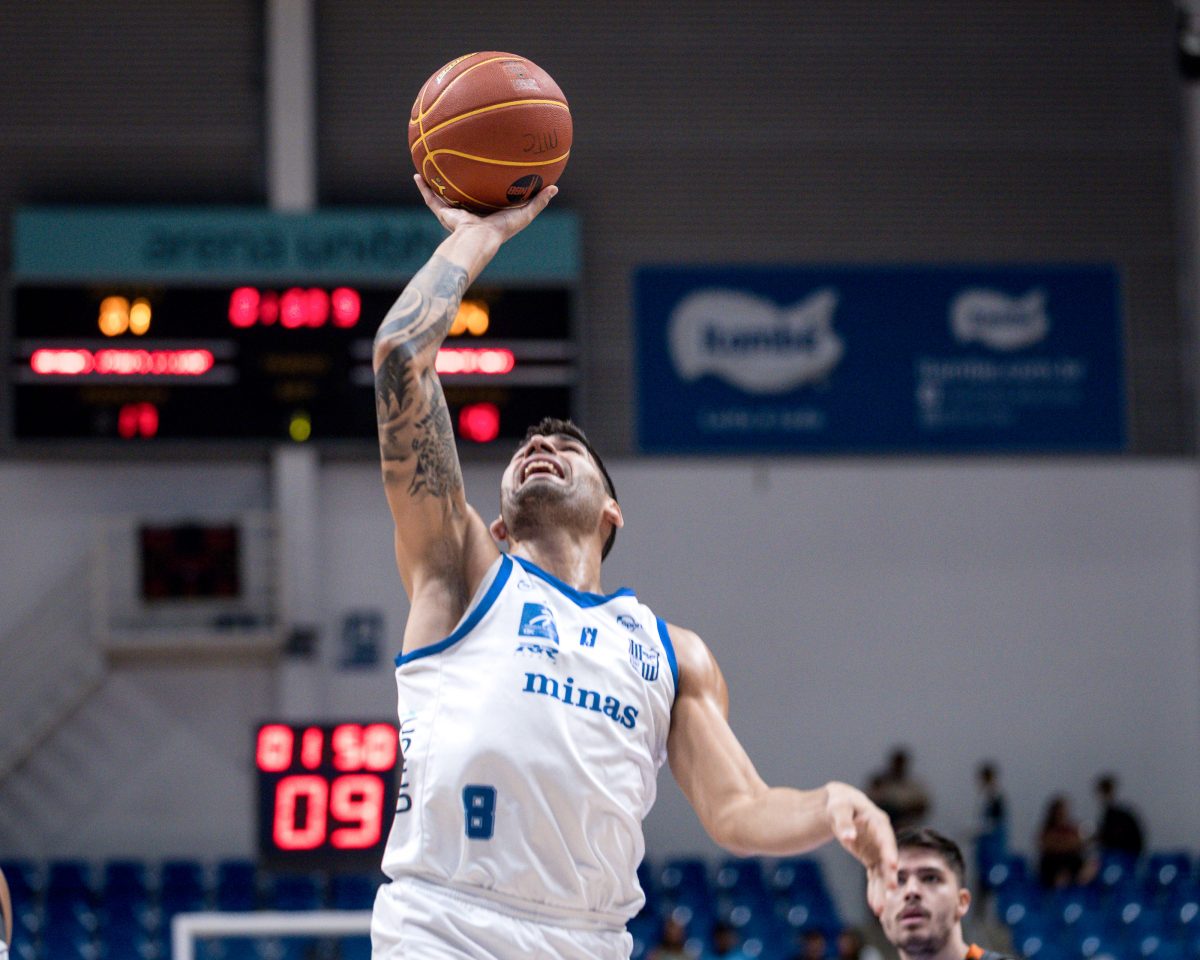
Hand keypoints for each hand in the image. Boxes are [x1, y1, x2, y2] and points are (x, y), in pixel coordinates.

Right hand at [413, 174, 557, 243]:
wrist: (480, 239)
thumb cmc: (503, 228)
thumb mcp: (525, 212)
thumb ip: (539, 201)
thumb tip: (555, 188)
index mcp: (487, 212)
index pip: (487, 195)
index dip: (487, 184)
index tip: (486, 171)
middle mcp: (470, 211)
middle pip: (464, 193)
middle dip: (461, 182)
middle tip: (459, 163)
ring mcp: (455, 212)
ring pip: (444, 194)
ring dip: (437, 182)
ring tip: (431, 165)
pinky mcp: (444, 213)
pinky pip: (431, 198)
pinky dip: (424, 188)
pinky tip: (417, 174)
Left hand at [824, 781, 898, 916]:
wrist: (838, 806)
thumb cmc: (839, 802)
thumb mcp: (838, 808)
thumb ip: (843, 822)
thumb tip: (848, 837)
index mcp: (878, 821)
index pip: (886, 838)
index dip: (889, 851)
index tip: (893, 865)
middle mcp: (882, 838)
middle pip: (887, 859)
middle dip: (889, 875)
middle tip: (891, 891)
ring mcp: (878, 850)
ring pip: (882, 872)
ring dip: (882, 890)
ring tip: (879, 910)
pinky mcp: (871, 858)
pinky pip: (874, 876)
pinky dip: (874, 890)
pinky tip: (874, 905)